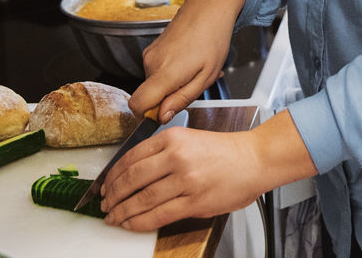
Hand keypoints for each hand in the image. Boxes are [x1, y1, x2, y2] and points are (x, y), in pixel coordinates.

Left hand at [100, 127, 261, 229]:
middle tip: (104, 204)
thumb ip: (163, 153)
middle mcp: (177, 156)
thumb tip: (134, 175)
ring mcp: (185, 180)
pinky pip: (158, 215)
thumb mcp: (190, 139)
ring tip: (113, 217)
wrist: (256, 159)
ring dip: (122, 211)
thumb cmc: (226, 152)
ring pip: (141, 199)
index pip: (131, 157)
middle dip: (113, 195)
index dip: (112, 175)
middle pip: (131, 179)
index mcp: (173, 138)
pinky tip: (131, 224)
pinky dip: (139, 222)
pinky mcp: (194, 202)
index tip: (105, 185)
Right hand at [129, 0, 242, 122]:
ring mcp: (150, 54)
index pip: (137, 105)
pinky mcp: (151, 49)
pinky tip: (189, 60)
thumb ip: (181, 99)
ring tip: (194, 68)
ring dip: (173, 82)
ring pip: (155, 83)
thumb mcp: (206, 77)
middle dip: (168, 96)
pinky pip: (157, 70)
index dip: (148, 114)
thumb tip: (162, 116)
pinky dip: (171, 71)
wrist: (209, 8)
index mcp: (164, 73)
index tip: (166, 111)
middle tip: (193, 82)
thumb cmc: (213, 39)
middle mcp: (151, 63)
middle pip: (149, 95)